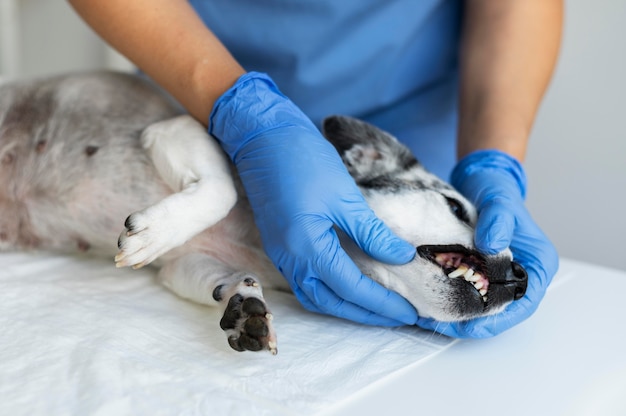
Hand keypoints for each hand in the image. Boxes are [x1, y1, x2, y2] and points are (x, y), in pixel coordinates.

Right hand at [209, 72, 416, 325]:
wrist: (261, 137)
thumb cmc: (303, 159)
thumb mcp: (344, 195)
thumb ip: (372, 233)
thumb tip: (402, 256)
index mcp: (307, 247)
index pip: (351, 288)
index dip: (382, 303)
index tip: (411, 311)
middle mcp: (290, 258)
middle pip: (330, 302)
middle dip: (365, 314)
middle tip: (398, 316)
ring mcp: (281, 253)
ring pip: (314, 296)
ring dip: (345, 306)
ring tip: (377, 306)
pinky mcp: (280, 244)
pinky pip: (305, 281)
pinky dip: (329, 291)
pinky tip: (349, 284)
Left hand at [417, 150, 558, 337]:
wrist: (481, 180)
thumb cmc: (497, 190)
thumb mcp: (499, 200)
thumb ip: (498, 220)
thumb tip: (492, 244)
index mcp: (538, 263)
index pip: (523, 303)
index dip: (498, 320)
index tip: (472, 326)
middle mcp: (521, 273)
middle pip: (501, 311)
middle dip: (473, 322)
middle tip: (442, 325)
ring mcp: (499, 274)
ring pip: (482, 305)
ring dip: (458, 314)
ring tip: (430, 316)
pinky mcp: (479, 271)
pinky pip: (466, 291)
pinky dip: (449, 297)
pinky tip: (428, 301)